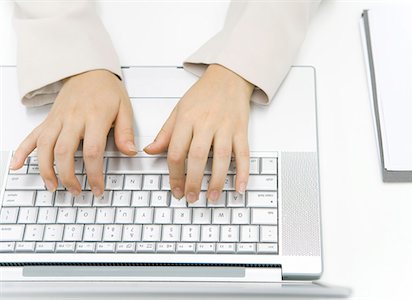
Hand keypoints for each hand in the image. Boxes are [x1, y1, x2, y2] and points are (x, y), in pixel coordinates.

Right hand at [9, 70, 135, 195]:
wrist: (88, 70)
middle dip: (68, 176)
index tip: (98, 189)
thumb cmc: (107, 90)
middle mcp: (73, 118)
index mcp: (95, 117)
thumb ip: (126, 132)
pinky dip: (22, 151)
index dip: (94, 174)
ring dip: (46, 169)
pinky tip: (16, 165)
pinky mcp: (49, 119)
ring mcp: (58, 119)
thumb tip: (130, 152)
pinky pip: (32, 135)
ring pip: (46, 146)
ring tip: (52, 187)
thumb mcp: (124, 108)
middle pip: (64, 152)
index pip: (92, 151)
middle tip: (76, 192)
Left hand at [144, 64, 254, 202]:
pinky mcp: (241, 130)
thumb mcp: (179, 109)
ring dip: (216, 180)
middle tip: (191, 198)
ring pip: (221, 157)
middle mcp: (206, 123)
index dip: (174, 174)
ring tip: (211, 197)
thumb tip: (150, 150)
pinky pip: (244, 153)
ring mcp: (226, 127)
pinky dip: (243, 172)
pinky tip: (240, 187)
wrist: (228, 77)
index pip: (176, 151)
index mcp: (187, 119)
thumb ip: (166, 132)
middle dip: (193, 181)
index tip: (175, 189)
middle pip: (197, 156)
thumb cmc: (203, 94)